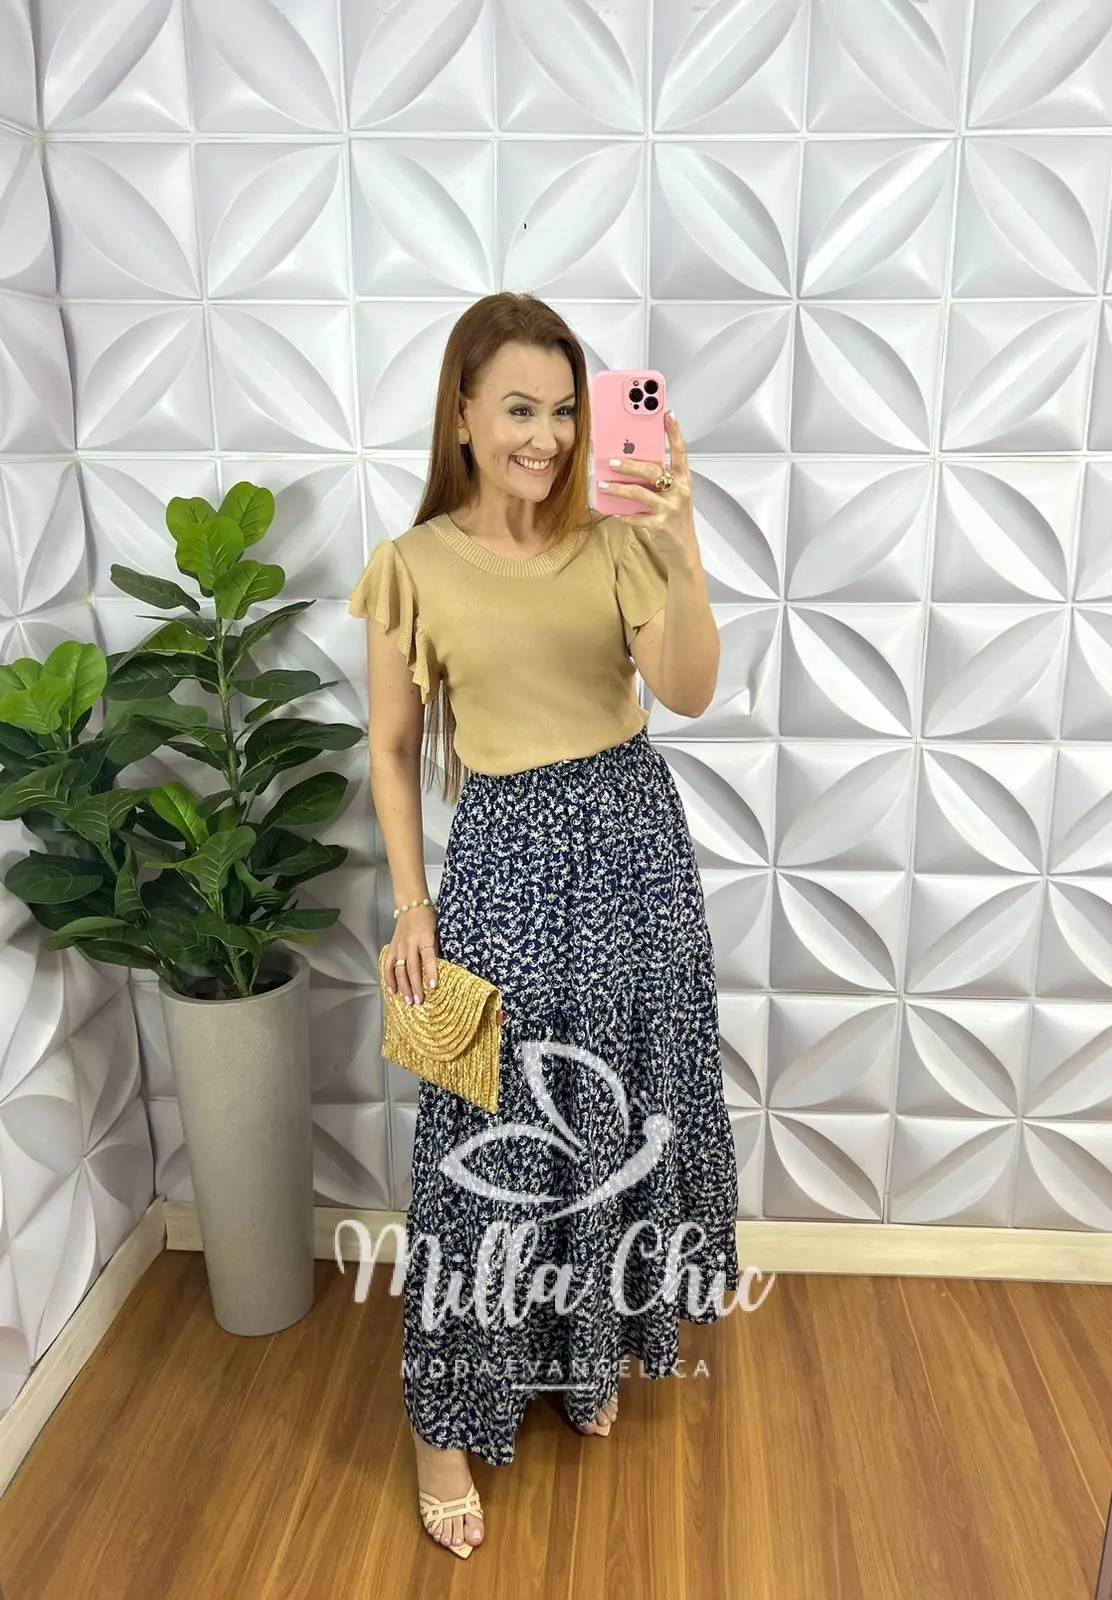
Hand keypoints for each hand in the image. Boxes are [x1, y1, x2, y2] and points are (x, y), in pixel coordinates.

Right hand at [387, 905, 438, 1005]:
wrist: (411, 905)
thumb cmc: (428, 918)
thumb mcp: (437, 931)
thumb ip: (435, 949)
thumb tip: (436, 969)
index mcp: (424, 937)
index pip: (428, 956)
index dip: (430, 972)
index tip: (433, 987)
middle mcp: (410, 943)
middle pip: (412, 968)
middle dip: (416, 986)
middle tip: (420, 1001)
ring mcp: (399, 946)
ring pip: (400, 970)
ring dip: (404, 987)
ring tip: (409, 1001)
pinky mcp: (392, 947)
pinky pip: (388, 965)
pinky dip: (389, 979)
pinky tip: (393, 991)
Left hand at [597, 411, 697, 568]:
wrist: (683, 548)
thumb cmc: (675, 517)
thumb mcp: (673, 494)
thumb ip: (659, 479)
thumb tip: (631, 462)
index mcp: (683, 479)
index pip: (680, 452)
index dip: (674, 432)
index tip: (667, 414)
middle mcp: (679, 491)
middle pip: (653, 471)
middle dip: (630, 465)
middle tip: (612, 462)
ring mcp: (670, 508)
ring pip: (640, 493)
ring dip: (618, 488)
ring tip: (602, 485)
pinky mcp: (660, 525)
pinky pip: (636, 517)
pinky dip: (622, 514)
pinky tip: (612, 511)